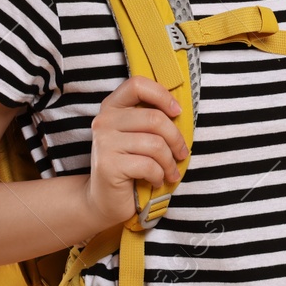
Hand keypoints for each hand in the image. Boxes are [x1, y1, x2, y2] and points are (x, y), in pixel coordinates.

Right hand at [84, 75, 187, 227]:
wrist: (105, 200)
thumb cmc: (130, 165)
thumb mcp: (139, 136)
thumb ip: (151, 120)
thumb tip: (181, 111)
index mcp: (112, 107)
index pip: (137, 84)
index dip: (162, 95)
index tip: (177, 112)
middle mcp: (104, 121)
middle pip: (154, 118)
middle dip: (176, 139)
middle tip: (182, 154)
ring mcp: (103, 142)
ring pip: (155, 144)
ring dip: (169, 162)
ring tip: (170, 172)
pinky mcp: (107, 165)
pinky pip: (148, 165)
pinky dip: (159, 175)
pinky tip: (156, 181)